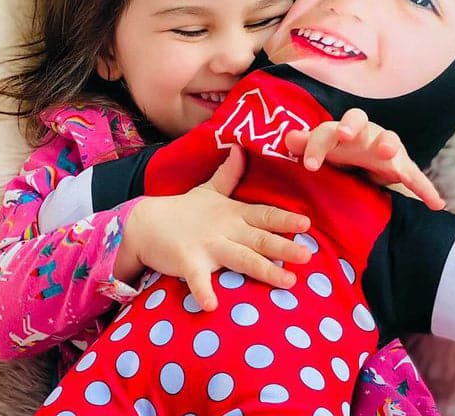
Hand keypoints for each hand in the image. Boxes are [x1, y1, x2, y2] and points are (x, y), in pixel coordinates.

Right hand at [117, 145, 311, 310]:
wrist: (146, 223)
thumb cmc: (184, 209)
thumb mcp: (210, 190)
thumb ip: (230, 173)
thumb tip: (241, 148)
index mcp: (233, 213)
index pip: (264, 215)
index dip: (285, 220)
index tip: (307, 224)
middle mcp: (225, 228)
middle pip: (259, 238)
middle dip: (284, 246)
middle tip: (308, 256)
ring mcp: (207, 245)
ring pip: (241, 258)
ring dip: (264, 270)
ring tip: (288, 281)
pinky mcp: (187, 261)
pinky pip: (198, 279)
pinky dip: (204, 291)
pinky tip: (213, 305)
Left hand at [285, 108, 444, 210]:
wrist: (367, 159)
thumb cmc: (339, 152)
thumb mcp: (322, 150)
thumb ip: (306, 145)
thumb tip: (289, 138)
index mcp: (341, 129)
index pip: (325, 131)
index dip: (317, 145)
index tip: (310, 165)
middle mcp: (363, 132)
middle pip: (358, 120)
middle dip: (351, 126)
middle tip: (345, 135)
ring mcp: (385, 147)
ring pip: (389, 139)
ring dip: (388, 143)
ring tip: (387, 154)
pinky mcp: (402, 165)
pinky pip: (415, 176)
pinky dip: (426, 189)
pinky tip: (437, 203)